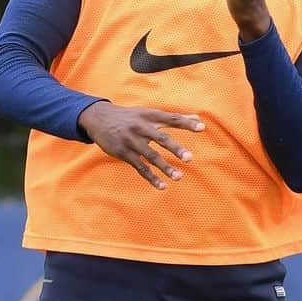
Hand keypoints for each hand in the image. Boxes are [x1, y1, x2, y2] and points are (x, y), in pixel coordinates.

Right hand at [77, 102, 204, 189]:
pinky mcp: (123, 153)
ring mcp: (131, 141)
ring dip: (165, 167)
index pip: (171, 118)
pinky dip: (151, 177)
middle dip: (175, 148)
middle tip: (189, 158)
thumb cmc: (131, 117)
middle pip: (161, 138)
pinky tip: (162, 186)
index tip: (202, 128)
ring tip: (179, 177)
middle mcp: (141, 127)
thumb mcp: (149, 114)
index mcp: (150, 116)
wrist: (99, 118)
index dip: (186, 123)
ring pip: (150, 156)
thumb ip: (174, 118)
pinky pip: (139, 167)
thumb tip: (198, 119)